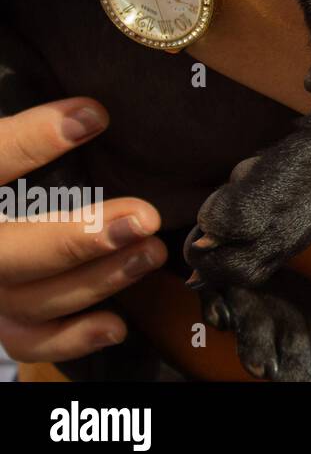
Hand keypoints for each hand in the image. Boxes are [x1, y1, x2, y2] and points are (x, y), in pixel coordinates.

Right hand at [0, 98, 164, 361]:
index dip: (31, 140)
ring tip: (151, 251)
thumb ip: (27, 135)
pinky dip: (72, 338)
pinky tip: (117, 325)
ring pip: (31, 299)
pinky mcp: (5, 316)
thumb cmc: (10, 180)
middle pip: (10, 254)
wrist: (0, 219)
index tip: (95, 115)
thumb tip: (91, 114)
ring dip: (98, 279)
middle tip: (143, 217)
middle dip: (78, 239)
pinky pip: (30, 340)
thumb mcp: (5, 148)